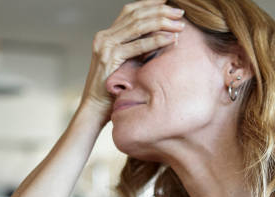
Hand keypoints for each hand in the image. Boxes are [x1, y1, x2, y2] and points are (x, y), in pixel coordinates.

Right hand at [80, 0, 185, 124]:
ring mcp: (105, 46)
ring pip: (138, 26)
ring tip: (179, 25)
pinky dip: (156, 41)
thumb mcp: (125, 64)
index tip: (167, 1)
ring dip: (161, 23)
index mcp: (106, 35)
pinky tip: (171, 39)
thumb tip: (160, 39)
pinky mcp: (109, 58)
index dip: (149, 4)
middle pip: (135, 15)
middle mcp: (104, 37)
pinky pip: (137, 46)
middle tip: (180, 12)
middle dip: (160, 11)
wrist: (94, 108)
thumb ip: (136, 51)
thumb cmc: (111, 91)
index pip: (130, 11)